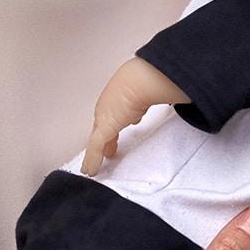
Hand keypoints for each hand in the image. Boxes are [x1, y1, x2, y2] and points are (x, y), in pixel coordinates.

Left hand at [81, 57, 186, 176]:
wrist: (142, 79)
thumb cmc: (150, 78)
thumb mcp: (151, 91)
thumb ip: (151, 102)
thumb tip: (159, 104)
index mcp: (119, 94)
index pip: (114, 115)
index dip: (114, 127)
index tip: (116, 136)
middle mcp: (109, 105)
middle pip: (104, 127)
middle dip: (105, 140)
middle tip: (108, 151)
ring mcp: (104, 116)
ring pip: (97, 139)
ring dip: (97, 152)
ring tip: (94, 164)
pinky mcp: (104, 128)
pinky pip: (95, 148)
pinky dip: (92, 160)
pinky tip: (90, 171)